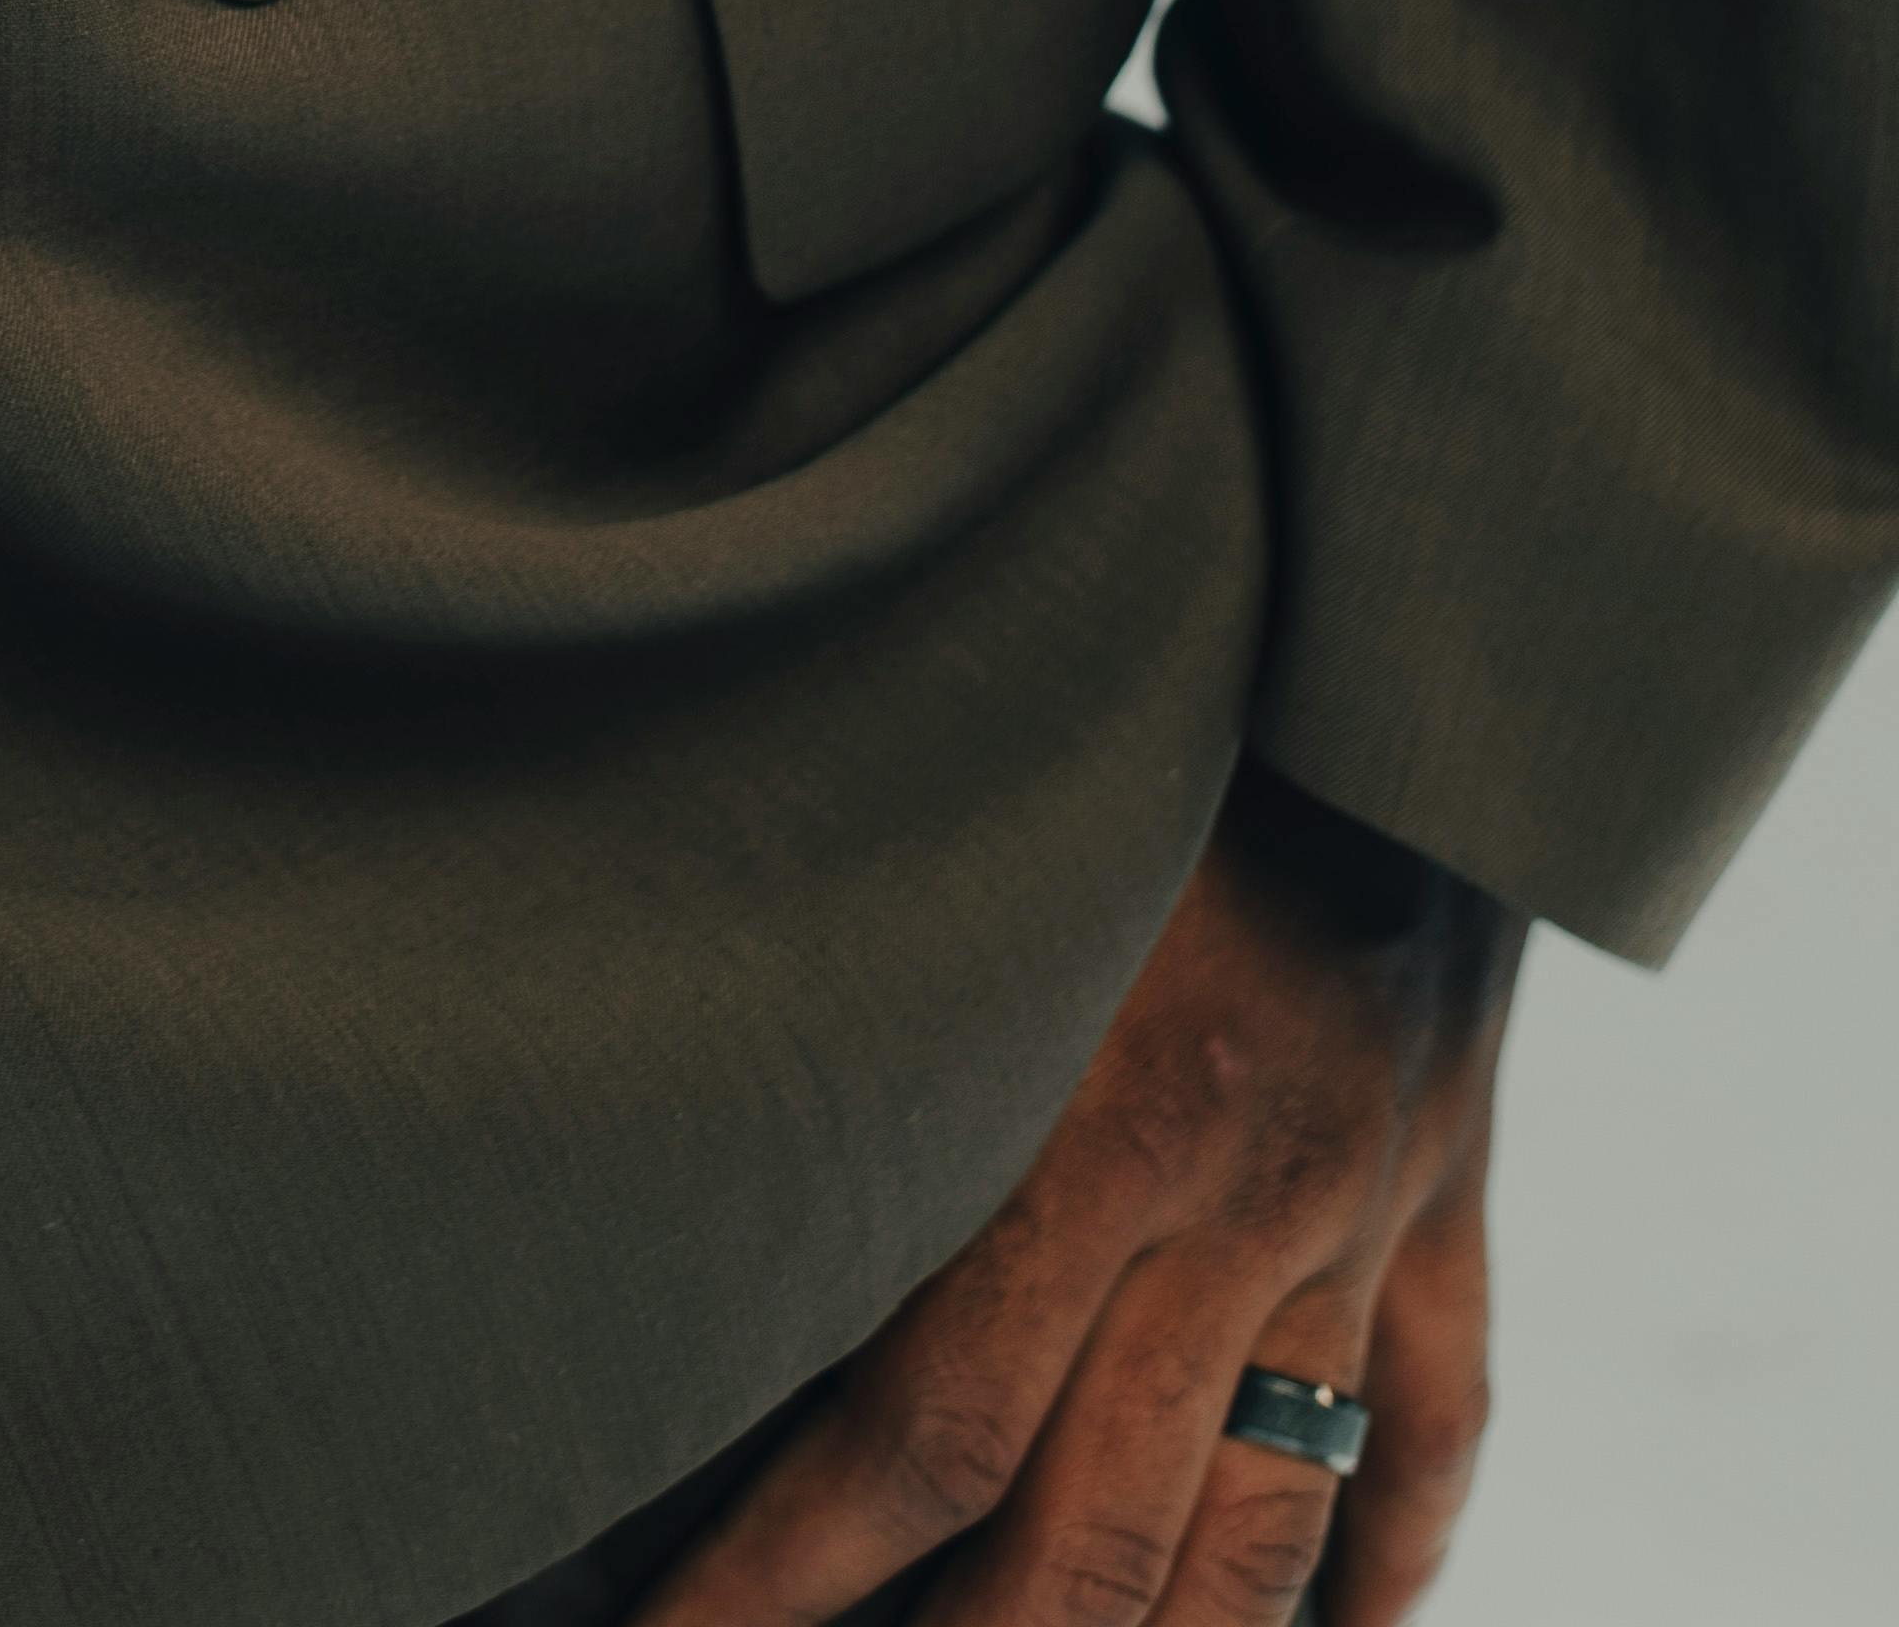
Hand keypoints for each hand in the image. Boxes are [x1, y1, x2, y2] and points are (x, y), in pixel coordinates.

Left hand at [645, 761, 1520, 1626]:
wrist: (1381, 616)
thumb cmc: (1122, 691)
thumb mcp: (954, 840)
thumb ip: (852, 1014)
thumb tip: (693, 1150)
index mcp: (1095, 1123)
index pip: (923, 1436)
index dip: (783, 1569)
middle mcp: (1239, 1207)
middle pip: (1087, 1539)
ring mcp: (1362, 1222)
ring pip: (1261, 1538)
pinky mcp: (1454, 1200)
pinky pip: (1435, 1435)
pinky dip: (1379, 1572)